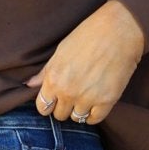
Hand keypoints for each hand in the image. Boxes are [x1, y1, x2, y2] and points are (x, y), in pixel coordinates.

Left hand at [25, 0, 145, 123]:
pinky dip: (94, 113)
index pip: (43, 107)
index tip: (55, 98)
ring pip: (77, 118)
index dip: (48, 104)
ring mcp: (88, 98)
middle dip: (64, 106)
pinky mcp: (107, 101)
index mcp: (54, 79)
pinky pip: (95, 119)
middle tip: (73, 93)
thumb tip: (30, 84)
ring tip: (86, 95)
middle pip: (59, 115)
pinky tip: (96, 101)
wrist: (119, 30)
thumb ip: (46, 72)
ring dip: (79, 109)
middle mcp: (68, 92)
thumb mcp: (61, 51)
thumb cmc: (88, 35)